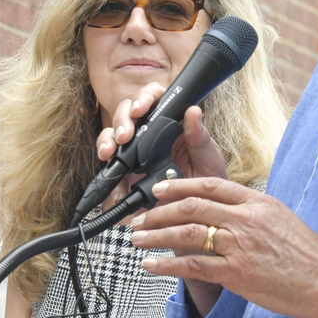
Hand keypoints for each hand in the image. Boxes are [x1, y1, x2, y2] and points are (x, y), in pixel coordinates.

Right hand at [96, 87, 228, 307]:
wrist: (201, 219)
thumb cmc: (208, 183)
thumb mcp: (209, 159)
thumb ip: (199, 137)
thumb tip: (194, 111)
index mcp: (170, 124)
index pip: (153, 99)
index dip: (143, 98)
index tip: (141, 108)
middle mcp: (148, 135)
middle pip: (126, 116)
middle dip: (120, 122)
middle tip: (124, 136)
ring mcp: (134, 155)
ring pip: (112, 139)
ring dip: (107, 142)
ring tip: (109, 154)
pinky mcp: (126, 178)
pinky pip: (111, 174)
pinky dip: (108, 180)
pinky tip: (112, 184)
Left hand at [130, 177, 317, 317]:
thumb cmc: (307, 254)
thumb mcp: (280, 218)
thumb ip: (251, 212)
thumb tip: (226, 210)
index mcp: (256, 202)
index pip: (209, 185)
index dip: (179, 186)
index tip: (158, 189)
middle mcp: (246, 219)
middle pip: (191, 206)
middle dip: (158, 211)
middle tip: (138, 217)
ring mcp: (240, 245)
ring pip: (186, 232)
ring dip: (155, 235)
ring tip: (136, 239)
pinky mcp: (237, 272)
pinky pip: (193, 265)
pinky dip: (167, 264)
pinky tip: (151, 265)